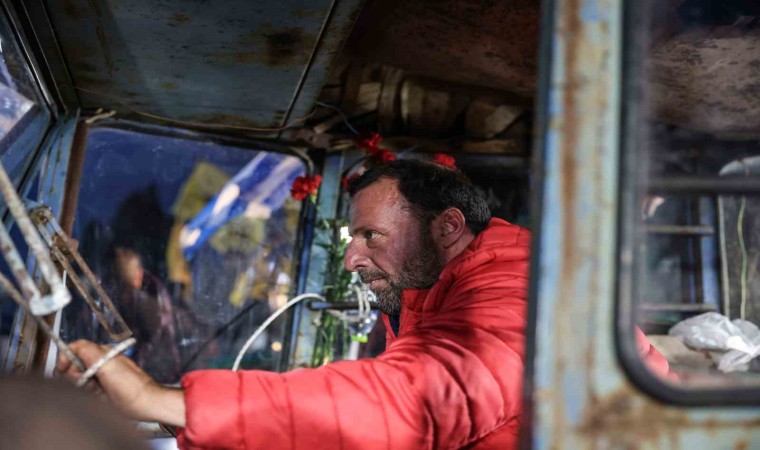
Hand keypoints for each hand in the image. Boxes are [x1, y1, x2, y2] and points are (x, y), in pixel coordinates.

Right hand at [56, 340, 185, 426]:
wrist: (145, 404)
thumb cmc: (131, 387)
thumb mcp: (107, 365)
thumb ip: (89, 352)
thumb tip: (72, 346)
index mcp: (103, 352)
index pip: (75, 347)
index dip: (66, 357)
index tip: (62, 369)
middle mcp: (102, 360)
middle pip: (75, 364)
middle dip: (76, 375)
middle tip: (89, 383)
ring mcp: (103, 374)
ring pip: (79, 377)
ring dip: (83, 386)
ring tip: (98, 390)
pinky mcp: (103, 387)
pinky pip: (87, 388)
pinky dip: (89, 393)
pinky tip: (100, 396)